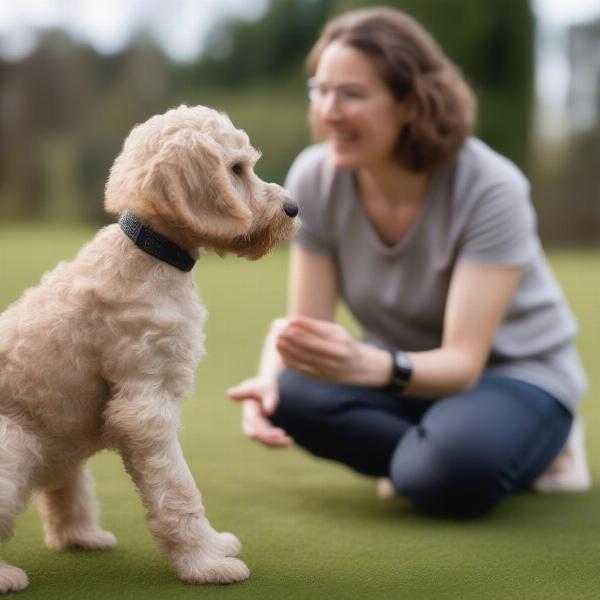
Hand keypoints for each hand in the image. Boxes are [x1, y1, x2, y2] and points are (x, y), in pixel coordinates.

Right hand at [227, 377, 292, 447]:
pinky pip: (268, 440)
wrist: (266, 388)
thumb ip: (268, 397)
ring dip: (275, 443)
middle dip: (267, 437)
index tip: (263, 434)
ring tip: (289, 442)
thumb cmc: (266, 385)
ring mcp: (257, 426)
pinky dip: (277, 443)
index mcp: (249, 408)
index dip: (258, 427)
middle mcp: (250, 420)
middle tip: (282, 435)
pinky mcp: (264, 430)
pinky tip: (289, 443)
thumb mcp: (267, 387)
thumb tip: (270, 410)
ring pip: (263, 439)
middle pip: (255, 433)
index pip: (251, 420)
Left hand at [276, 316, 391, 385]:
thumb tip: (292, 320)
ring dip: (287, 351)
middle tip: (278, 332)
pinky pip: (301, 370)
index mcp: (340, 346)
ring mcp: (327, 372)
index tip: (287, 324)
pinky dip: (289, 361)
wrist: (358, 367)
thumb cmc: (344, 343)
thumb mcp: (335, 331)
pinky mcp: (319, 378)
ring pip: (303, 361)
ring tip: (277, 341)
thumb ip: (314, 327)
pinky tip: (281, 352)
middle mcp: (335, 361)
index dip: (300, 332)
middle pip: (308, 350)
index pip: (317, 338)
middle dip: (291, 341)